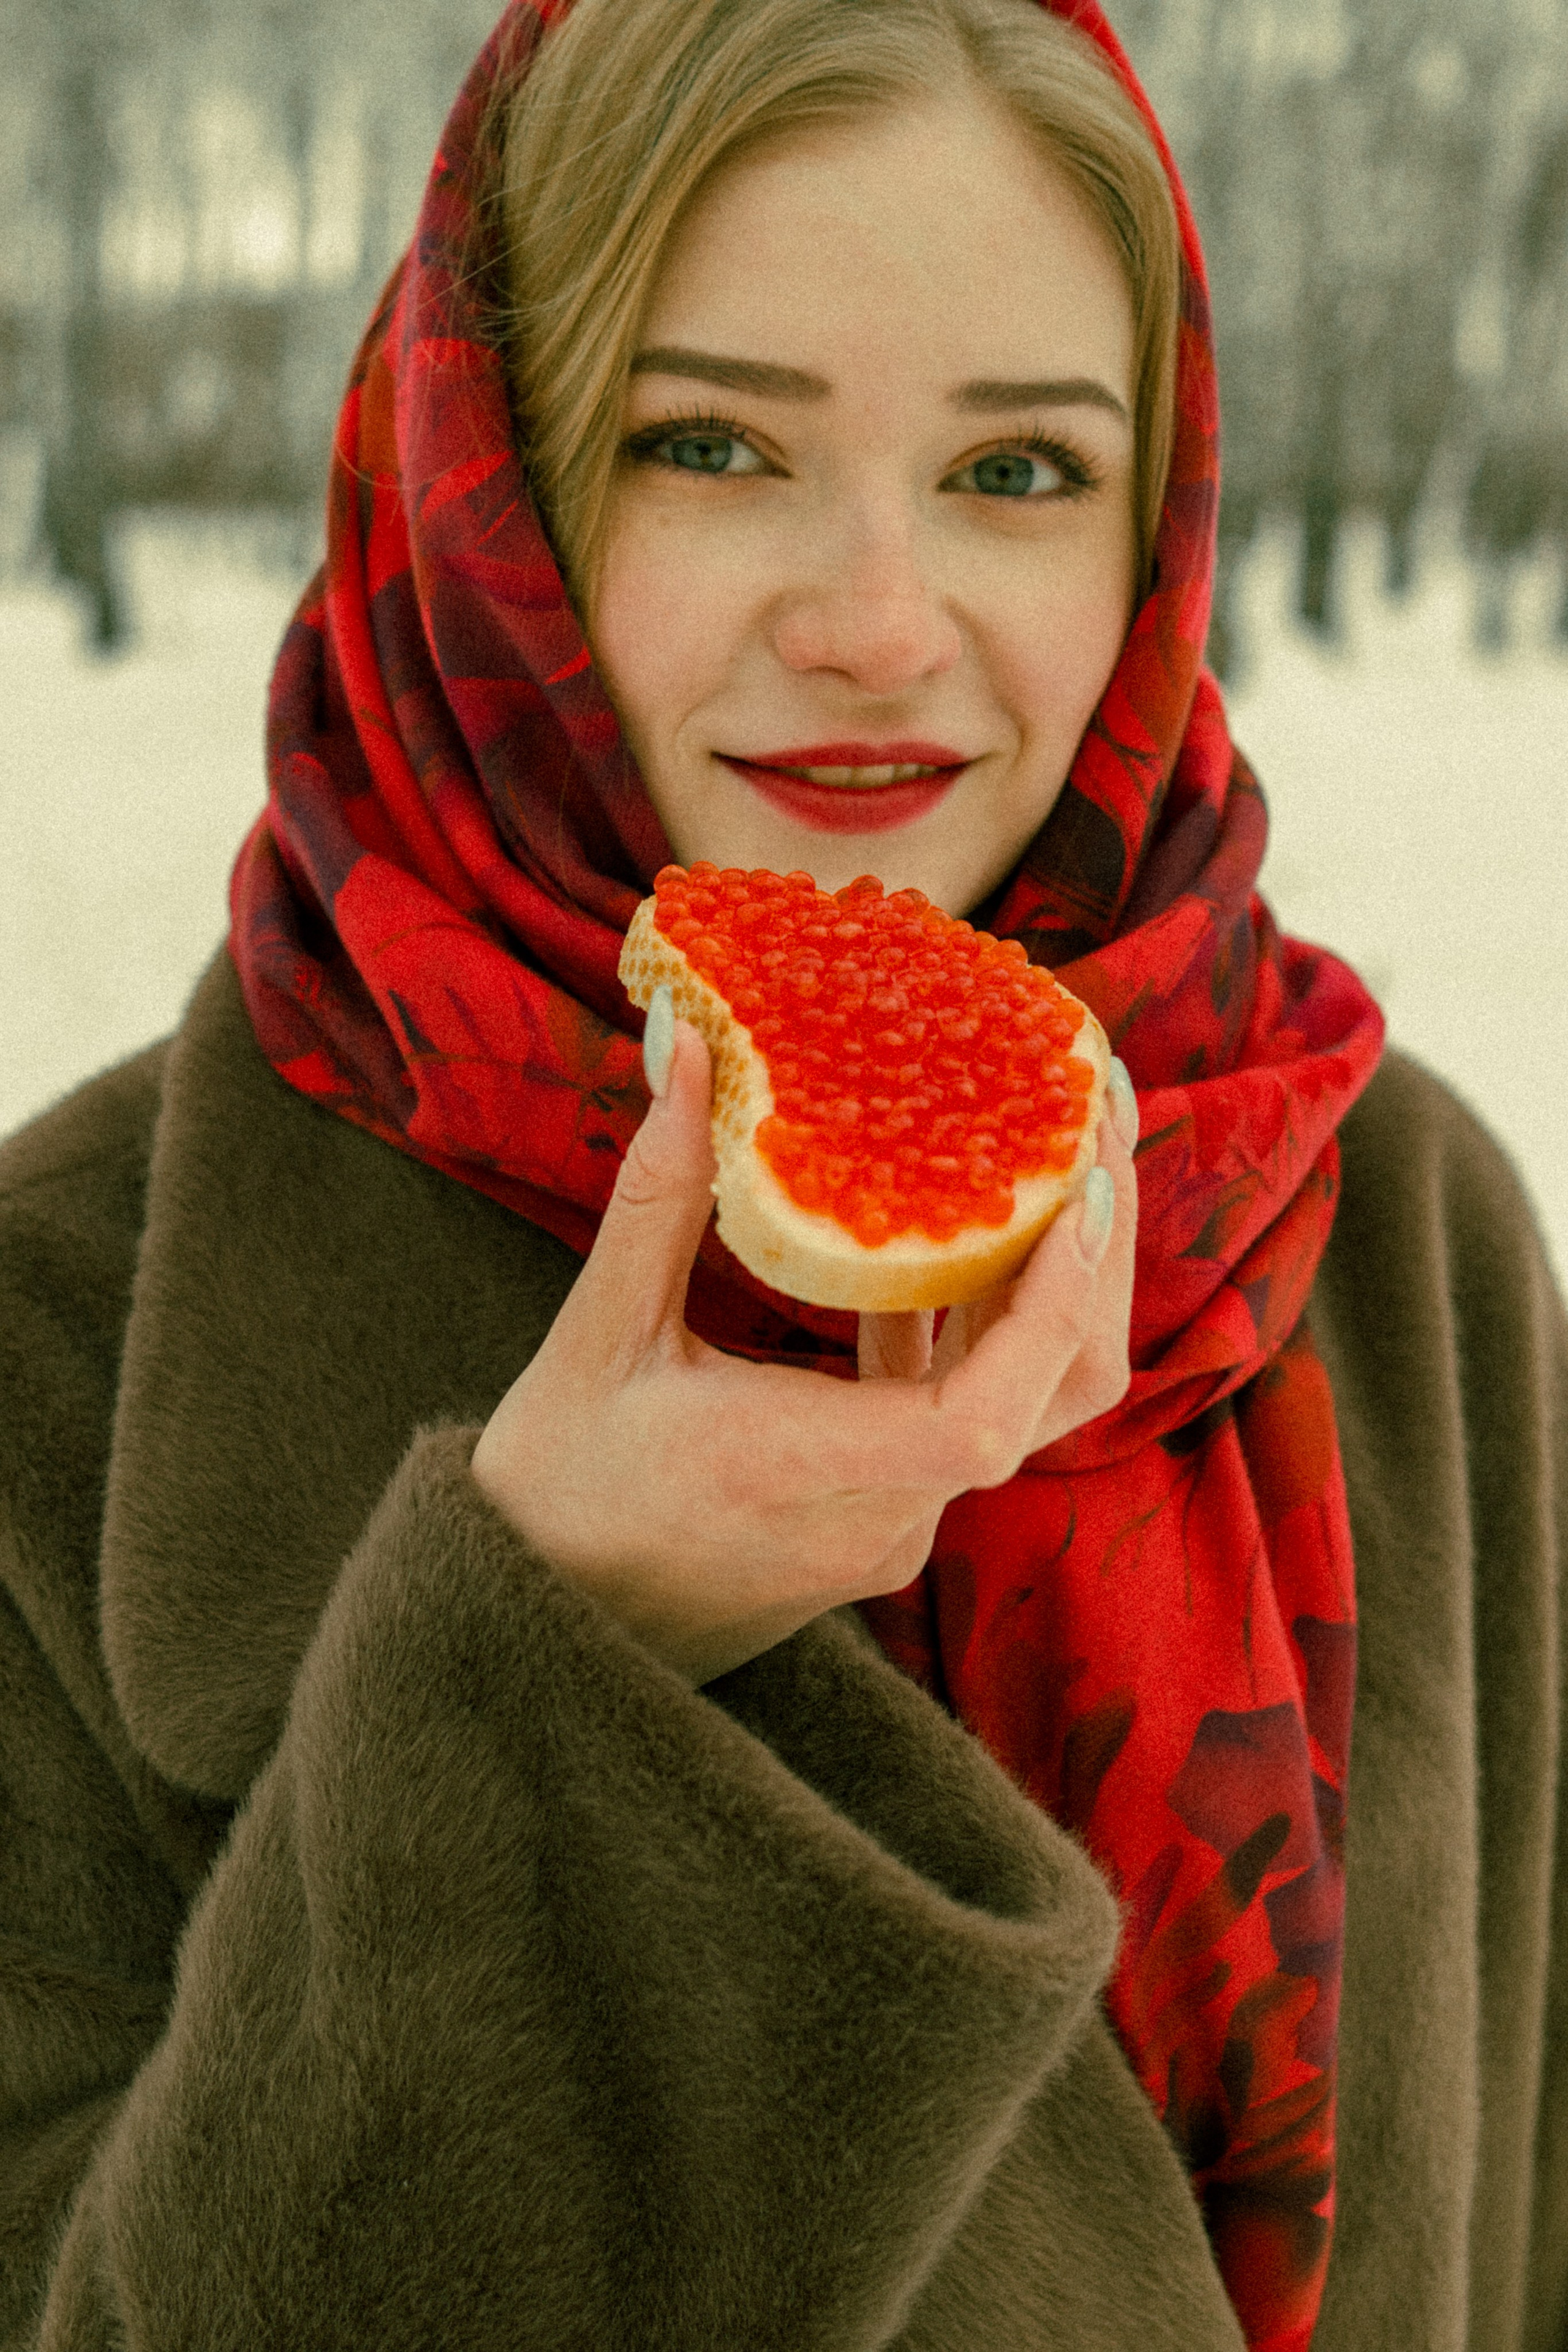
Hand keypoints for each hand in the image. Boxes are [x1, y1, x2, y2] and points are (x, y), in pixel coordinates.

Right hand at [470, 1022, 1136, 1685]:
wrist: (542, 1629)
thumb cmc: (550, 1492)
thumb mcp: (596, 1334)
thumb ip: (660, 1189)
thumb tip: (686, 1039)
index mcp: (797, 1471)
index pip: (979, 1420)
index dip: (1048, 1309)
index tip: (1077, 1197)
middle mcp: (876, 1515)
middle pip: (1051, 1398)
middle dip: (1095, 1261)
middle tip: (1098, 1119)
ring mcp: (892, 1522)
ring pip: (1027, 1404)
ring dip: (1055, 1284)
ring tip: (1063, 1151)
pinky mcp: (887, 1513)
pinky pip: (969, 1409)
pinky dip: (985, 1321)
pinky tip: (971, 1229)